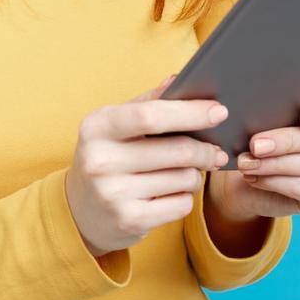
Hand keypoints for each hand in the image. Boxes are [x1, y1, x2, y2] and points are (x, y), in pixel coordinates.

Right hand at [66, 73, 231, 257]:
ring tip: (184, 174)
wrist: (80, 211)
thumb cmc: (107, 157)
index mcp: (97, 126)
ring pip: (184, 178)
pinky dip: (185, 197)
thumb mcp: (116, 126)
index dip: (190, 112)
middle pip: (177, 150)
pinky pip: (181, 204)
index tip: (219, 111)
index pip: (151, 115)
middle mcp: (100, 160)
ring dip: (194, 175)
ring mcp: (113, 193)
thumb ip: (147, 102)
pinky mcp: (129, 220)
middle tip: (216, 152)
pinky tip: (172, 194)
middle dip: (205, 150)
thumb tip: (178, 79)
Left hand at [210, 95, 299, 218]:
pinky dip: (276, 181)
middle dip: (292, 140)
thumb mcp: (273, 114)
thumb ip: (278, 104)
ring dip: (278, 162)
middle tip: (256, 143)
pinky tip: (254, 176)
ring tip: (247, 160)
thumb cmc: (269, 132)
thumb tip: (253, 102)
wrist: (254, 174)